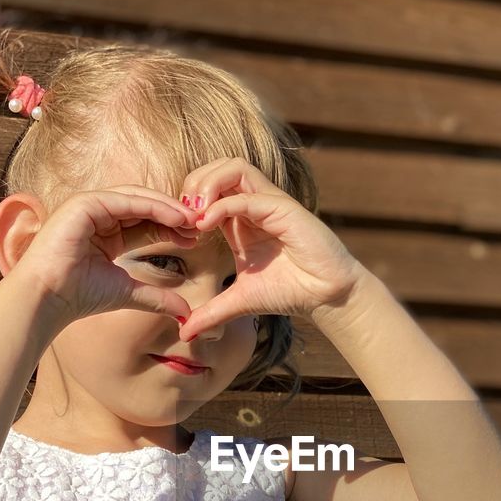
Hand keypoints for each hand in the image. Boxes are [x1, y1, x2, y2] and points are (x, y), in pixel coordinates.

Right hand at [3, 185, 200, 324]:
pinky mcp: (83, 203)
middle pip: (143, 206)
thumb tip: (187, 313)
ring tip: (191, 220)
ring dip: (167, 207)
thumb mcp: (129, 293)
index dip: (171, 228)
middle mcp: (97, 215)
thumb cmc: (80, 297)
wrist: (49, 300)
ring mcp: (88, 206)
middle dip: (173, 215)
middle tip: (200, 225)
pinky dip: (151, 205)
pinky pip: (124, 200)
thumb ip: (157, 298)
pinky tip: (174, 217)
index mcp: (105, 232)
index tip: (196, 239)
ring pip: (136, 198)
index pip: (145, 222)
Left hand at [175, 158, 367, 340]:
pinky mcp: (283, 209)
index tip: (175, 230)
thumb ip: (211, 312)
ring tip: (194, 215)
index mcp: (240, 218)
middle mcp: (254, 204)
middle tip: (180, 216)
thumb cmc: (290, 291)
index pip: (207, 187)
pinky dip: (221, 205)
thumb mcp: (239, 302)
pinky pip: (246, 196)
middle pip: (217, 167)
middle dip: (192, 184)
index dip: (186, 201)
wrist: (326, 296)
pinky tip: (206, 226)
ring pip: (233, 167)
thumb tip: (185, 332)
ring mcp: (269, 202)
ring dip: (207, 185)